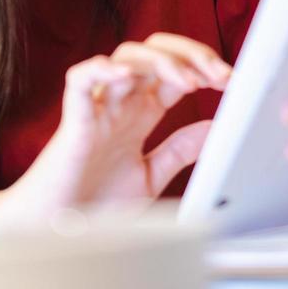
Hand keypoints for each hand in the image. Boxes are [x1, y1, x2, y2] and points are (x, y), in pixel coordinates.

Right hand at [10, 33, 231, 216]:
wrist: (54, 236)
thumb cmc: (93, 205)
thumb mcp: (150, 176)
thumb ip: (180, 150)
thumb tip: (215, 127)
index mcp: (140, 114)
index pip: (176, 72)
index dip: (205, 67)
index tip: (233, 81)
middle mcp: (121, 104)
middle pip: (156, 52)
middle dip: (191, 54)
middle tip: (220, 74)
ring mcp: (98, 110)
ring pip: (126, 56)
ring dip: (161, 61)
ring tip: (187, 81)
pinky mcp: (74, 124)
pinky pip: (80, 81)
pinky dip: (101, 69)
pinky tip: (127, 74)